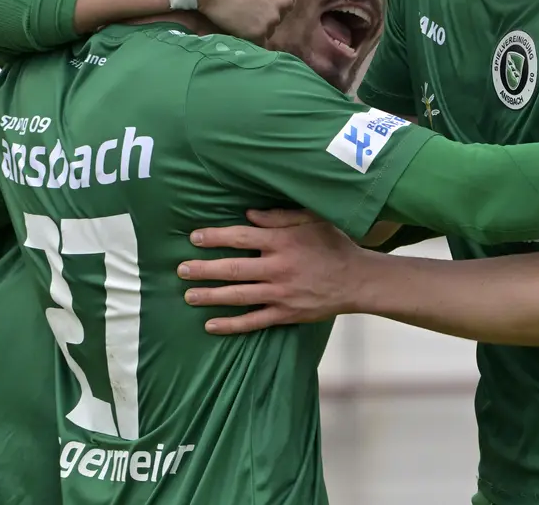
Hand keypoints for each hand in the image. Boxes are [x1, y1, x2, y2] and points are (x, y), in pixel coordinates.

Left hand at [178, 209, 367, 333]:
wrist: (357, 280)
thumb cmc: (334, 245)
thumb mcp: (312, 220)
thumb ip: (279, 216)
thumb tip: (248, 214)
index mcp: (283, 242)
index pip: (242, 238)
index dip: (216, 237)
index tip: (194, 238)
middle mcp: (278, 268)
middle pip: (233, 268)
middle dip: (204, 269)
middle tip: (181, 269)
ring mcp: (281, 293)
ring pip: (239, 295)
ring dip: (211, 296)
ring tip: (188, 296)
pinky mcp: (286, 314)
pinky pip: (254, 321)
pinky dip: (231, 324)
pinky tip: (211, 325)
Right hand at [195, 0, 295, 42]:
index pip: (286, 0)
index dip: (270, 3)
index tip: (255, 1)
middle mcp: (286, 0)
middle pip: (280, 15)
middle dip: (266, 15)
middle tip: (245, 10)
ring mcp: (274, 17)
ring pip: (269, 29)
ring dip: (256, 27)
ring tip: (238, 17)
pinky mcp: (260, 32)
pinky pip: (258, 42)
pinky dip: (248, 38)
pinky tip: (235, 27)